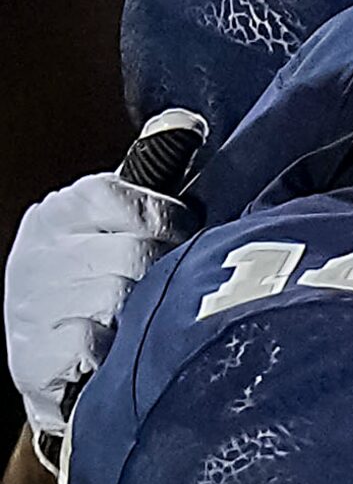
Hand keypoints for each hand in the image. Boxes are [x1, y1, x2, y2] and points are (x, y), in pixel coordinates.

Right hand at [5, 169, 191, 434]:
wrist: (50, 360)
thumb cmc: (94, 281)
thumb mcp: (111, 222)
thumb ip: (149, 177)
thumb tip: (186, 122)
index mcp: (58, 212)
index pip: (120, 197)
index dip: (166, 219)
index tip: (179, 237)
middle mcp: (39, 253)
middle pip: (134, 254)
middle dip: (161, 275)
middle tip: (162, 289)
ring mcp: (34, 303)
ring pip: (121, 299)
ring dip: (143, 315)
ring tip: (139, 320)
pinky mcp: (36, 354)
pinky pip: (98, 345)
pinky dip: (116, 352)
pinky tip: (115, 351)